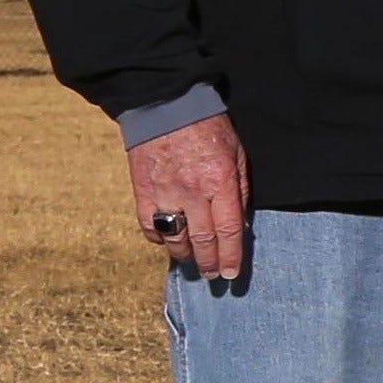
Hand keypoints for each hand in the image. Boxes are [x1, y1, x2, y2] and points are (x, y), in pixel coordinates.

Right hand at [128, 112, 249, 279]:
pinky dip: (159, 238)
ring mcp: (165, 193)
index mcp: (220, 182)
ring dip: (184, 255)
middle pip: (203, 240)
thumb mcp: (237, 154)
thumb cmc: (209, 128)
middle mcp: (192, 192)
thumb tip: (240, 223)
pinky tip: (168, 242)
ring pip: (175, 238)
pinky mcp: (142, 191)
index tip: (232, 274)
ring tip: (193, 263)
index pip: (229, 230)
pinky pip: (149, 226)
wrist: (166, 106)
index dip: (231, 256)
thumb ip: (240, 189)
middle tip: (214, 276)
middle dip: (209, 263)